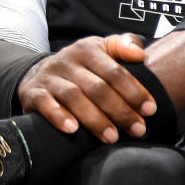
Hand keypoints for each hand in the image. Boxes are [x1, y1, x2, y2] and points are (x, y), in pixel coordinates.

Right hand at [17, 34, 155, 142]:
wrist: (40, 73)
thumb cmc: (83, 66)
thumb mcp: (103, 49)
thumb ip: (124, 46)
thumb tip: (141, 55)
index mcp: (88, 49)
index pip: (115, 71)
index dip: (134, 91)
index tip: (150, 110)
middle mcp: (68, 60)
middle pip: (97, 87)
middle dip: (120, 111)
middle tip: (137, 129)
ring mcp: (49, 76)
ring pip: (74, 96)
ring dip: (95, 119)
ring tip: (112, 137)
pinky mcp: (33, 92)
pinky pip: (45, 103)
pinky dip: (58, 116)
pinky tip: (73, 129)